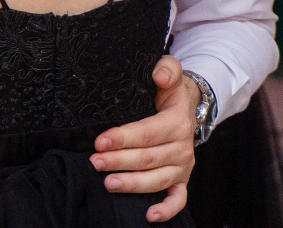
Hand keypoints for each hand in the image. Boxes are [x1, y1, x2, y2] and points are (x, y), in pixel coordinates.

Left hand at [91, 56, 196, 222]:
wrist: (187, 106)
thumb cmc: (170, 91)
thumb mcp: (170, 71)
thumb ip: (166, 69)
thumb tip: (159, 76)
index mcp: (177, 121)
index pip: (148, 133)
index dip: (123, 138)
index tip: (100, 142)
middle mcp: (182, 146)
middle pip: (148, 158)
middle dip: (119, 162)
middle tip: (94, 162)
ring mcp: (183, 166)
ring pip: (157, 180)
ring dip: (133, 184)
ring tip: (108, 184)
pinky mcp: (181, 180)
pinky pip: (178, 199)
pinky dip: (167, 210)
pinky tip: (149, 216)